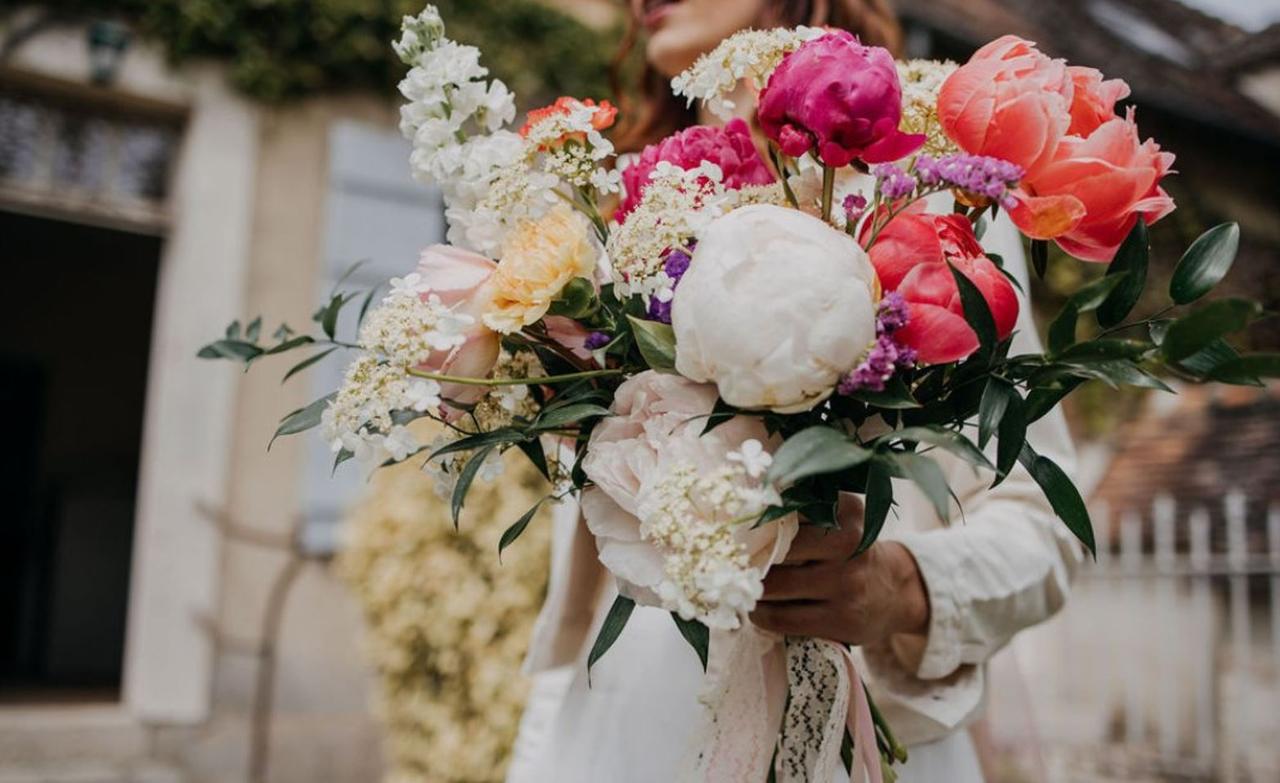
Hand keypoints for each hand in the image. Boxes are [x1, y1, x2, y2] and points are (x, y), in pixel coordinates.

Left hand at [749, 494, 929, 646]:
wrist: (894, 592)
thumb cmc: (848, 551)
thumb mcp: (838, 519)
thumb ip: (801, 507)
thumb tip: (747, 501)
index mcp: (846, 510)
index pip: (788, 507)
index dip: (758, 518)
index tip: (736, 526)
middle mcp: (850, 542)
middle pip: (778, 547)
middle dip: (749, 556)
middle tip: (730, 559)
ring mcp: (847, 583)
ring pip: (776, 585)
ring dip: (751, 588)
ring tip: (742, 585)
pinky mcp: (842, 620)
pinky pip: (784, 618)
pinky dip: (762, 615)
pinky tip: (758, 610)